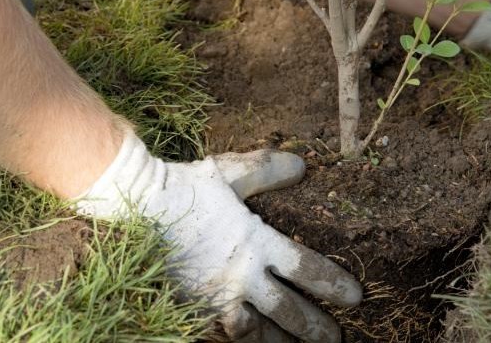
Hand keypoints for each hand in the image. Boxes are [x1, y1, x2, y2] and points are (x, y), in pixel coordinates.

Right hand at [77, 132, 361, 341]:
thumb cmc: (185, 187)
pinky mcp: (192, 307)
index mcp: (255, 241)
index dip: (332, 285)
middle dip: (315, 326)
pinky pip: (221, 334)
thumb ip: (267, 170)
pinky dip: (239, 342)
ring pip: (256, 332)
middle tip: (335, 338)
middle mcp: (240, 275)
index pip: (305, 269)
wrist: (136, 205)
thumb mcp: (230, 172)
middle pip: (287, 310)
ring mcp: (215, 296)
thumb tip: (303, 166)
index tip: (353, 297)